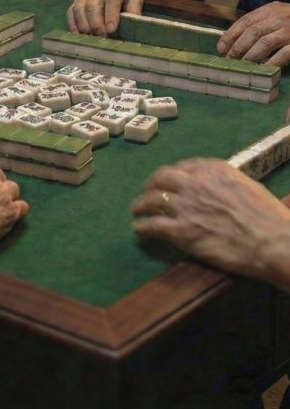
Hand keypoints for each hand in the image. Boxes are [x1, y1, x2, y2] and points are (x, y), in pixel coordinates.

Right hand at [67, 0, 142, 35]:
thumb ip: (133, 11)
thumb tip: (131, 28)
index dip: (111, 15)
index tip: (111, 30)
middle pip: (92, 4)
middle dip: (95, 24)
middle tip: (101, 37)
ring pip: (79, 8)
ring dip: (84, 26)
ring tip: (91, 38)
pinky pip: (71, 12)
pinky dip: (73, 25)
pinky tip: (79, 35)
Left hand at [131, 158, 289, 282]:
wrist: (272, 242)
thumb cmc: (267, 217)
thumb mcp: (246, 186)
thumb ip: (223, 183)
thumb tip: (213, 188)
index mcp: (213, 169)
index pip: (182, 166)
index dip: (171, 175)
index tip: (167, 182)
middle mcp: (194, 183)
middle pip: (160, 178)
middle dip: (150, 185)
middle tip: (147, 194)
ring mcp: (185, 207)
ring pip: (150, 200)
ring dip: (140, 205)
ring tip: (136, 211)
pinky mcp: (180, 231)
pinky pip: (152, 226)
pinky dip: (142, 227)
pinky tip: (139, 230)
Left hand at [218, 2, 289, 65]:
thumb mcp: (276, 16)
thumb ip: (259, 24)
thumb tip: (231, 42)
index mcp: (271, 9)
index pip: (246, 20)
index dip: (230, 35)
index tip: (220, 48)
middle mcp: (280, 17)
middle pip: (252, 32)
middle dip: (237, 48)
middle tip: (229, 60)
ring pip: (264, 43)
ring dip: (250, 56)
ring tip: (242, 66)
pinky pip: (282, 55)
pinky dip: (270, 63)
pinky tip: (262, 69)